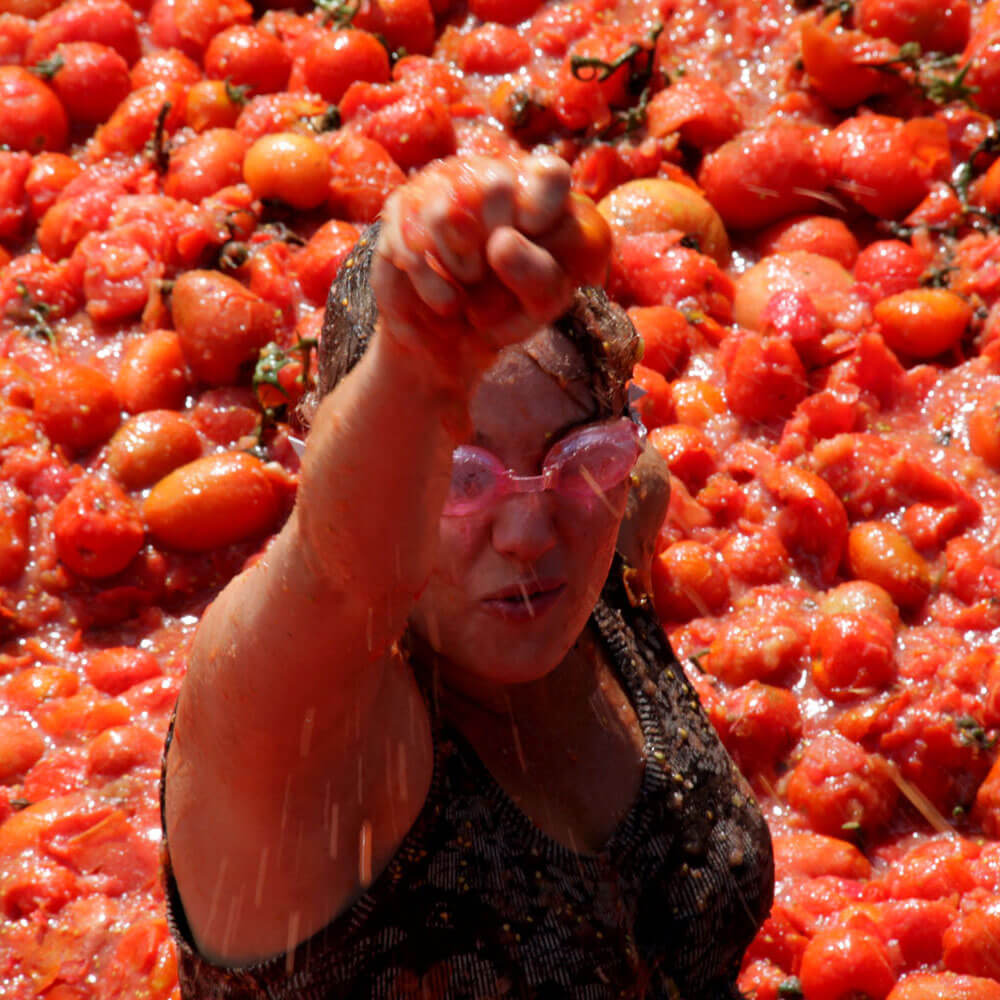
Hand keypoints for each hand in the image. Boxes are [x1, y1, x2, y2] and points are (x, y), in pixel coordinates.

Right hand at [371, 153, 609, 391]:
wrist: (448, 339)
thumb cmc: (506, 312)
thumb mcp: (539, 303)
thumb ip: (539, 274)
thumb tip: (501, 241)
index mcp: (536, 193)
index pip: (551, 174)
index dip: (543, 208)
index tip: (534, 240)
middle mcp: (487, 176)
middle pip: (496, 185)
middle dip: (498, 247)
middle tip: (497, 274)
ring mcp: (439, 186)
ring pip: (446, 212)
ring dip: (463, 268)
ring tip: (469, 289)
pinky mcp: (399, 210)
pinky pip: (412, 243)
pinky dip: (435, 287)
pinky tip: (446, 301)